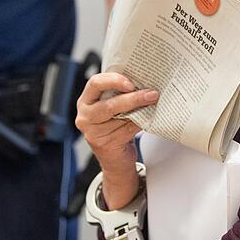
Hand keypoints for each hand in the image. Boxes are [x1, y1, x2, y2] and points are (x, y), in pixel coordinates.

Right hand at [75, 73, 157, 209]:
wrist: (114, 158)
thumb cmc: (114, 127)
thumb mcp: (112, 108)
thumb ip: (119, 95)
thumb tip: (143, 83)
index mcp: (85, 101)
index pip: (96, 83)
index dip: (114, 80)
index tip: (131, 83)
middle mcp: (85, 116)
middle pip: (109, 104)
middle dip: (133, 98)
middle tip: (151, 94)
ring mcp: (93, 132)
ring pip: (121, 118)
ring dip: (140, 111)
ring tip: (154, 104)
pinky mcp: (104, 144)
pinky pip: (127, 130)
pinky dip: (140, 123)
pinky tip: (149, 119)